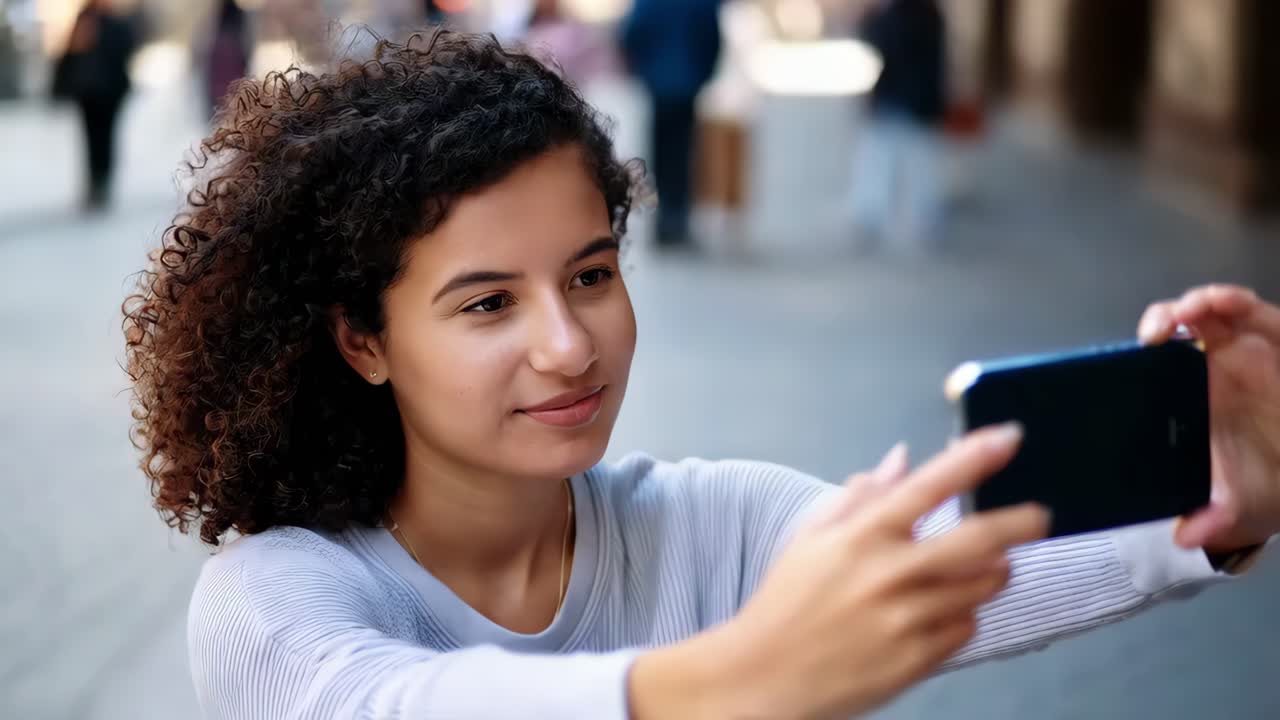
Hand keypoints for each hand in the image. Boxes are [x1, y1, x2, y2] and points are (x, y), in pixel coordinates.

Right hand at [633, 426, 1048, 719]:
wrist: (765, 676)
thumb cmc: (786, 602)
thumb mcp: (811, 538)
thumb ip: (860, 497)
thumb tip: (901, 459)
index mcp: (861, 536)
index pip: (928, 485)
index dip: (974, 456)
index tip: (1008, 436)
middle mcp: (890, 574)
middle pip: (980, 539)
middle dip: (1021, 521)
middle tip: (1038, 515)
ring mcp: (908, 620)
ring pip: (983, 586)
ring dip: (993, 571)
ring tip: (981, 567)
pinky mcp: (918, 661)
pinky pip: (966, 628)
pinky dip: (962, 615)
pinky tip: (938, 612)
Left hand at [1138, 284, 1279, 553]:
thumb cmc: (1270, 482)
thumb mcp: (1239, 509)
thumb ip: (1212, 522)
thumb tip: (1185, 538)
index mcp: (1193, 401)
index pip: (1157, 367)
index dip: (1143, 355)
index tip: (1134, 354)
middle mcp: (1213, 370)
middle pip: (1177, 332)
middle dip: (1163, 320)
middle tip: (1156, 331)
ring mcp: (1243, 351)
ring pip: (1213, 315)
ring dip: (1199, 303)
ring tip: (1190, 310)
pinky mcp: (1274, 339)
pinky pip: (1255, 314)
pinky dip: (1238, 302)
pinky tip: (1228, 301)